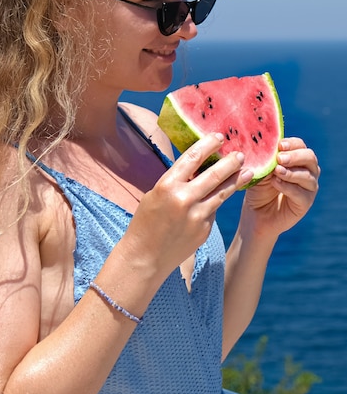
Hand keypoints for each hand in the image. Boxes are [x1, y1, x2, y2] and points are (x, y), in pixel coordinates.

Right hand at [125, 133, 253, 278]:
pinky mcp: (204, 230)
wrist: (145, 257)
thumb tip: (199, 168)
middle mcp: (184, 199)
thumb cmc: (146, 221)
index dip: (208, 144)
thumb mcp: (155, 194)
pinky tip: (222, 196)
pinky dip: (218, 201)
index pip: (193, 158)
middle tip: (241, 153)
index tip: (219, 137)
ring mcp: (197, 216)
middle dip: (230, 162)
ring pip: (222, 192)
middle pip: (214, 174)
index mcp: (167, 185)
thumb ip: (177, 181)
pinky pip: (214, 210)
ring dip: (236, 180)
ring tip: (248, 171)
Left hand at [243, 137, 319, 237]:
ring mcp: (308, 187)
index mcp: (297, 159)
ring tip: (276, 171)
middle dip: (295, 156)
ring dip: (291, 172)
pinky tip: (276, 183)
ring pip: (308, 175)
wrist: (256, 212)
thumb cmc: (259, 188)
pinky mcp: (305, 203)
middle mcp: (307, 171)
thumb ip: (267, 160)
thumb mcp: (261, 171)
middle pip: (309, 157)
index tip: (279, 145)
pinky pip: (301, 193)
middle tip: (280, 158)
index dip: (292, 143)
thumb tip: (268, 149)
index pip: (300, 145)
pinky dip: (288, 187)